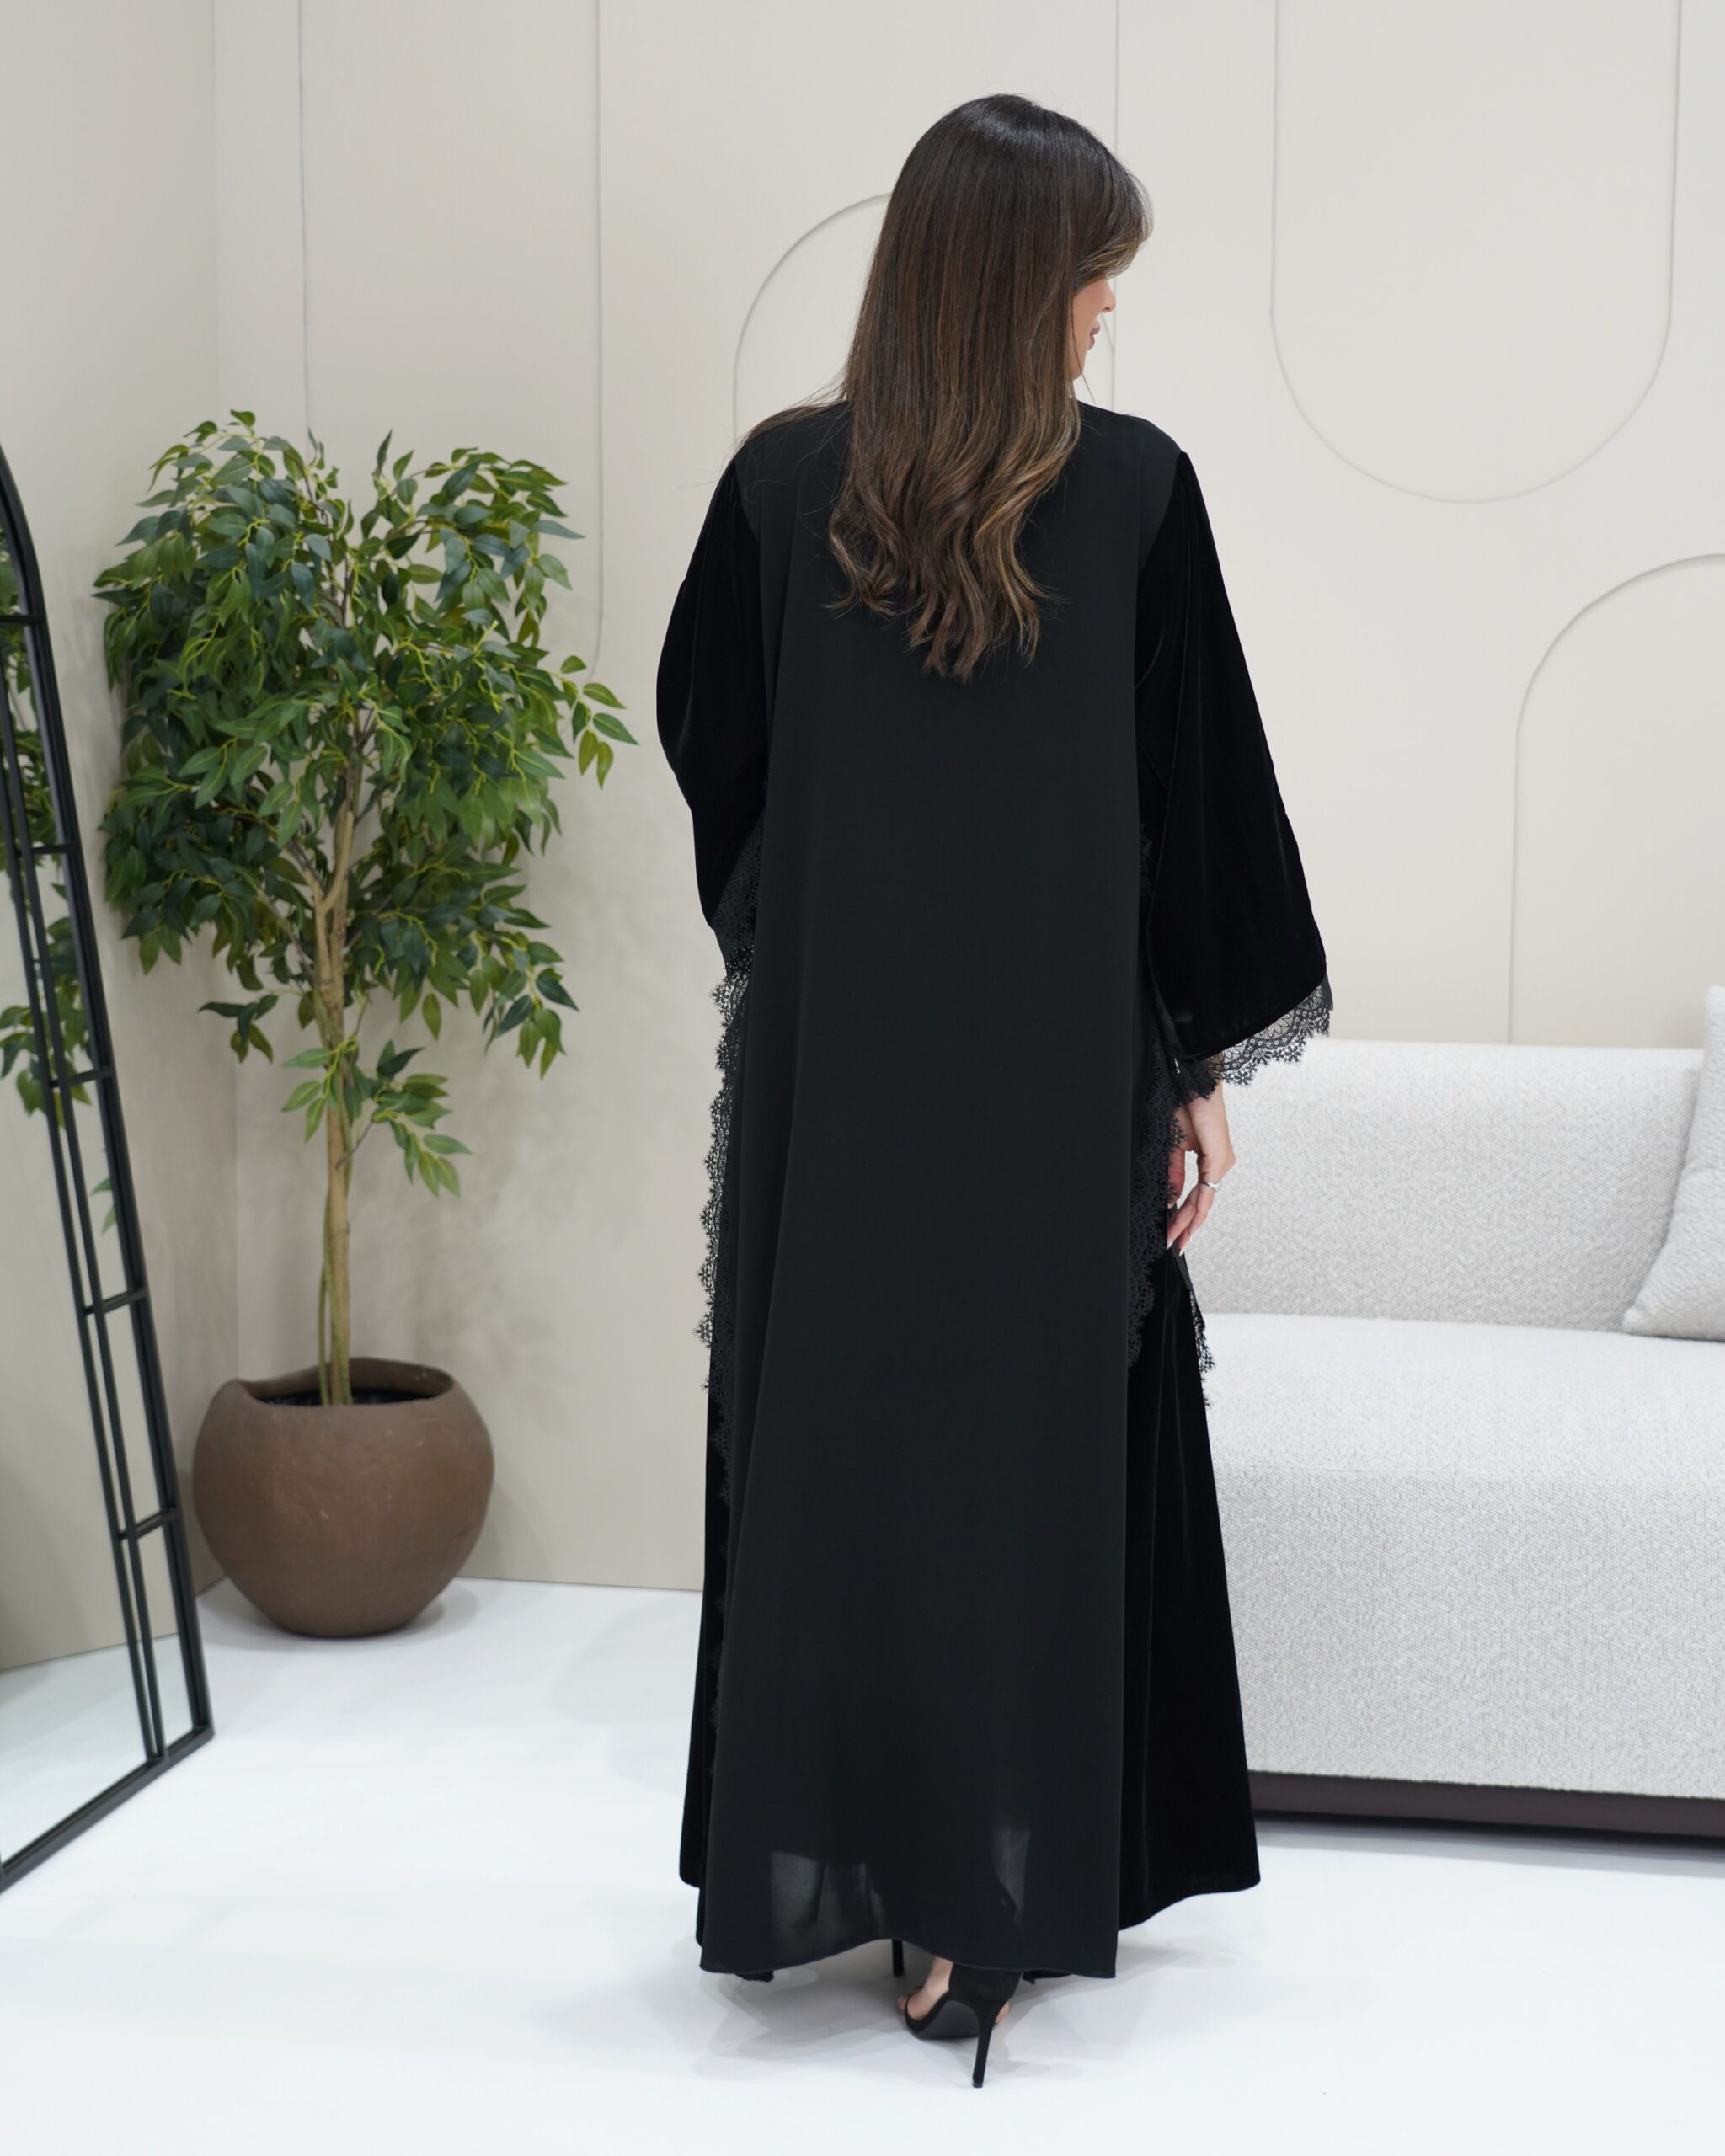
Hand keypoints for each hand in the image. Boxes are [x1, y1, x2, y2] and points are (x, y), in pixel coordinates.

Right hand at [1165, 1085, 1234, 1255]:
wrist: (1195, 1085)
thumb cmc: (1186, 1107)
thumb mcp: (1174, 1147)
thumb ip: (1173, 1174)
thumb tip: (1171, 1198)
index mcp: (1209, 1162)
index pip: (1196, 1196)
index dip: (1184, 1216)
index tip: (1173, 1232)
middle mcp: (1219, 1165)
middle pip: (1200, 1202)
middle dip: (1185, 1225)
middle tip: (1174, 1244)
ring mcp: (1222, 1164)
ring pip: (1203, 1200)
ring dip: (1188, 1220)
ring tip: (1175, 1238)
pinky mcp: (1220, 1159)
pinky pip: (1206, 1190)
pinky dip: (1196, 1207)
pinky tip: (1186, 1221)